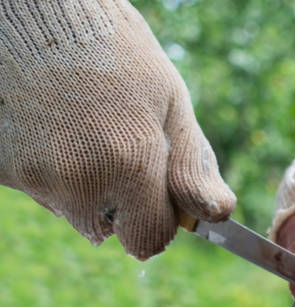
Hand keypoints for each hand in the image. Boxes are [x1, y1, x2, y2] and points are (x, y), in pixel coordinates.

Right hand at [0, 1, 234, 259]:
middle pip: (111, 233)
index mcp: (129, 165)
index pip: (150, 241)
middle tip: (121, 151)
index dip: (160, 221)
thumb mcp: (171, 101)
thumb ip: (194, 166)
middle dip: (124, 206)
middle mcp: (78, 182)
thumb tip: (218, 214)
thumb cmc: (117, 53)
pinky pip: (44, 193)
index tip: (160, 196)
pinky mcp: (5, 171)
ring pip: (76, 215)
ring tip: (88, 134)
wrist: (37, 16)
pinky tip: (59, 132)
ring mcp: (35, 178)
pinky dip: (56, 174)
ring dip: (90, 190)